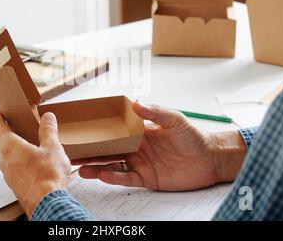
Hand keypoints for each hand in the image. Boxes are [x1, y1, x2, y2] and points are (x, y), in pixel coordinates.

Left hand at [0, 109, 70, 217]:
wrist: (46, 203)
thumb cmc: (46, 177)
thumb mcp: (52, 147)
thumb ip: (48, 131)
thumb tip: (47, 118)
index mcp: (10, 146)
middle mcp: (5, 159)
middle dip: (4, 130)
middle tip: (12, 123)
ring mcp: (8, 173)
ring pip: (4, 154)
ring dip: (10, 145)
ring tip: (23, 141)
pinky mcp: (14, 183)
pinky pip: (11, 166)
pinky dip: (16, 158)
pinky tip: (29, 161)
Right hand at [77, 102, 245, 190]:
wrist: (209, 159)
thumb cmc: (193, 137)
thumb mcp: (175, 119)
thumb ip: (155, 112)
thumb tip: (134, 103)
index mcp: (139, 132)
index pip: (115, 131)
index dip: (100, 131)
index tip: (84, 128)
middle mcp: (136, 148)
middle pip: (108, 150)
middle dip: (91, 151)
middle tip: (74, 150)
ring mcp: (140, 164)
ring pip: (113, 166)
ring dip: (97, 166)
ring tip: (81, 167)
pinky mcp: (146, 178)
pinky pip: (126, 178)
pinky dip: (114, 178)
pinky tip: (103, 175)